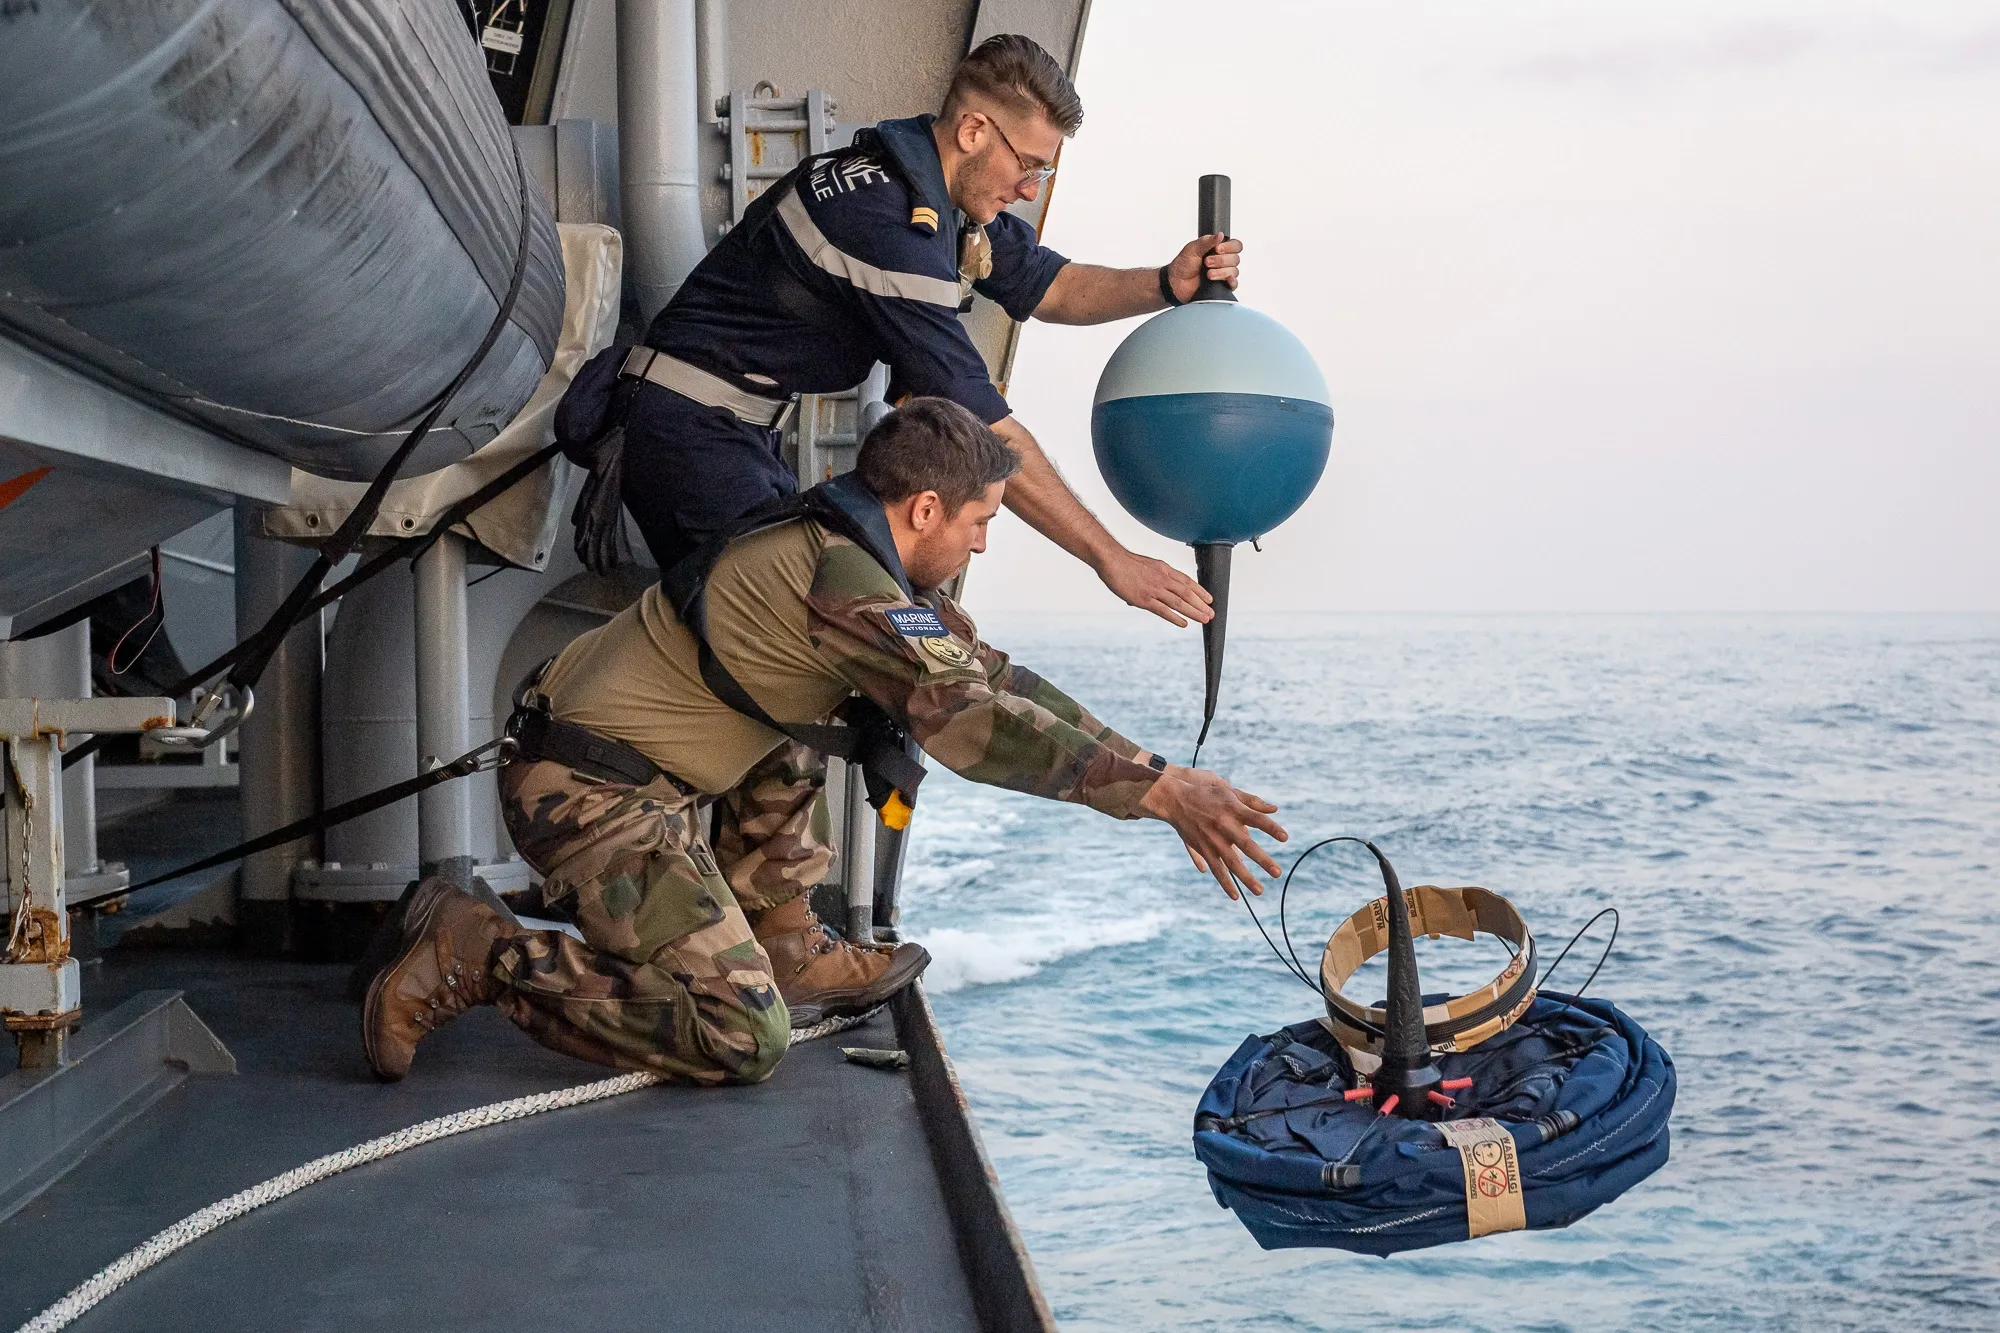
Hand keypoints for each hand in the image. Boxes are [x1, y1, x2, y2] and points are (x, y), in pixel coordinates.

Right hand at [1097, 547, 1212, 625]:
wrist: (1112, 560)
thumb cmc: (1125, 562)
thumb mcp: (1147, 565)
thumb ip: (1154, 577)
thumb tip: (1156, 589)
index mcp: (1164, 569)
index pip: (1187, 581)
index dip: (1200, 591)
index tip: (1209, 599)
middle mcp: (1163, 579)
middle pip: (1187, 593)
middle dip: (1201, 604)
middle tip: (1211, 613)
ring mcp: (1154, 590)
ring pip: (1179, 603)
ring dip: (1194, 612)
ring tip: (1205, 619)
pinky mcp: (1144, 599)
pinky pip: (1164, 611)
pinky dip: (1176, 618)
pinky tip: (1184, 624)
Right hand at [1138, 765, 1286, 900]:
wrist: (1176, 801)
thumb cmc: (1207, 795)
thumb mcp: (1230, 792)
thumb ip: (1253, 802)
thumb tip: (1275, 809)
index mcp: (1233, 809)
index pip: (1257, 819)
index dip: (1271, 828)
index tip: (1285, 838)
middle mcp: (1223, 825)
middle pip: (1246, 844)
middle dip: (1262, 860)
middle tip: (1277, 873)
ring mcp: (1212, 839)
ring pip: (1231, 862)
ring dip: (1246, 878)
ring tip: (1260, 891)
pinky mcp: (1203, 849)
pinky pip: (1216, 869)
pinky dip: (1225, 883)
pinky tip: (1235, 896)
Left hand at [1167, 233, 1242, 301]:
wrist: (1175, 283)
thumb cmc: (1182, 265)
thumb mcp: (1192, 249)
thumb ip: (1206, 241)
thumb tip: (1219, 235)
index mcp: (1217, 249)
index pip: (1235, 245)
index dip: (1229, 247)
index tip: (1217, 249)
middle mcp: (1222, 261)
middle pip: (1235, 259)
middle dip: (1221, 261)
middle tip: (1207, 262)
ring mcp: (1223, 274)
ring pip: (1234, 271)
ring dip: (1221, 272)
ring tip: (1208, 274)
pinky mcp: (1221, 286)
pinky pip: (1234, 284)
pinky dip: (1232, 282)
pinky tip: (1226, 280)